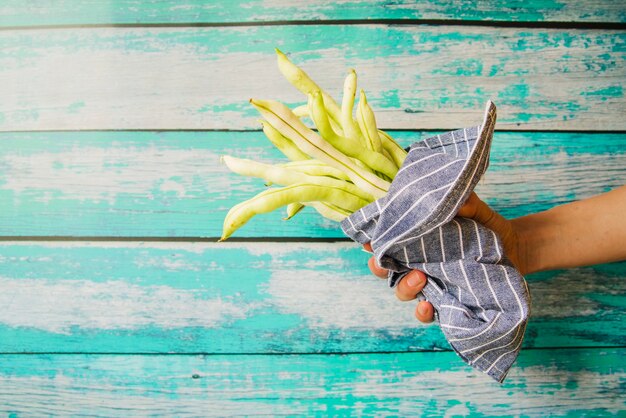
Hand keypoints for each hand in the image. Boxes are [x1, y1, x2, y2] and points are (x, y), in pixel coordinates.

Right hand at [365, 192, 525, 322]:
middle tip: (383, 261)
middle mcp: (418, 260)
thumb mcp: (479, 211)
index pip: (387, 238)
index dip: (372, 239)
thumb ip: (469, 204)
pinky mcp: (446, 301)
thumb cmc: (490, 227)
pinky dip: (422, 312)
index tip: (366, 240)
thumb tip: (459, 201)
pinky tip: (428, 306)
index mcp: (418, 238)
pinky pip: (425, 312)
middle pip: (385, 268)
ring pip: (402, 290)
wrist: (518, 250)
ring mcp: (430, 283)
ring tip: (420, 278)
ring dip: (404, 287)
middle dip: (378, 266)